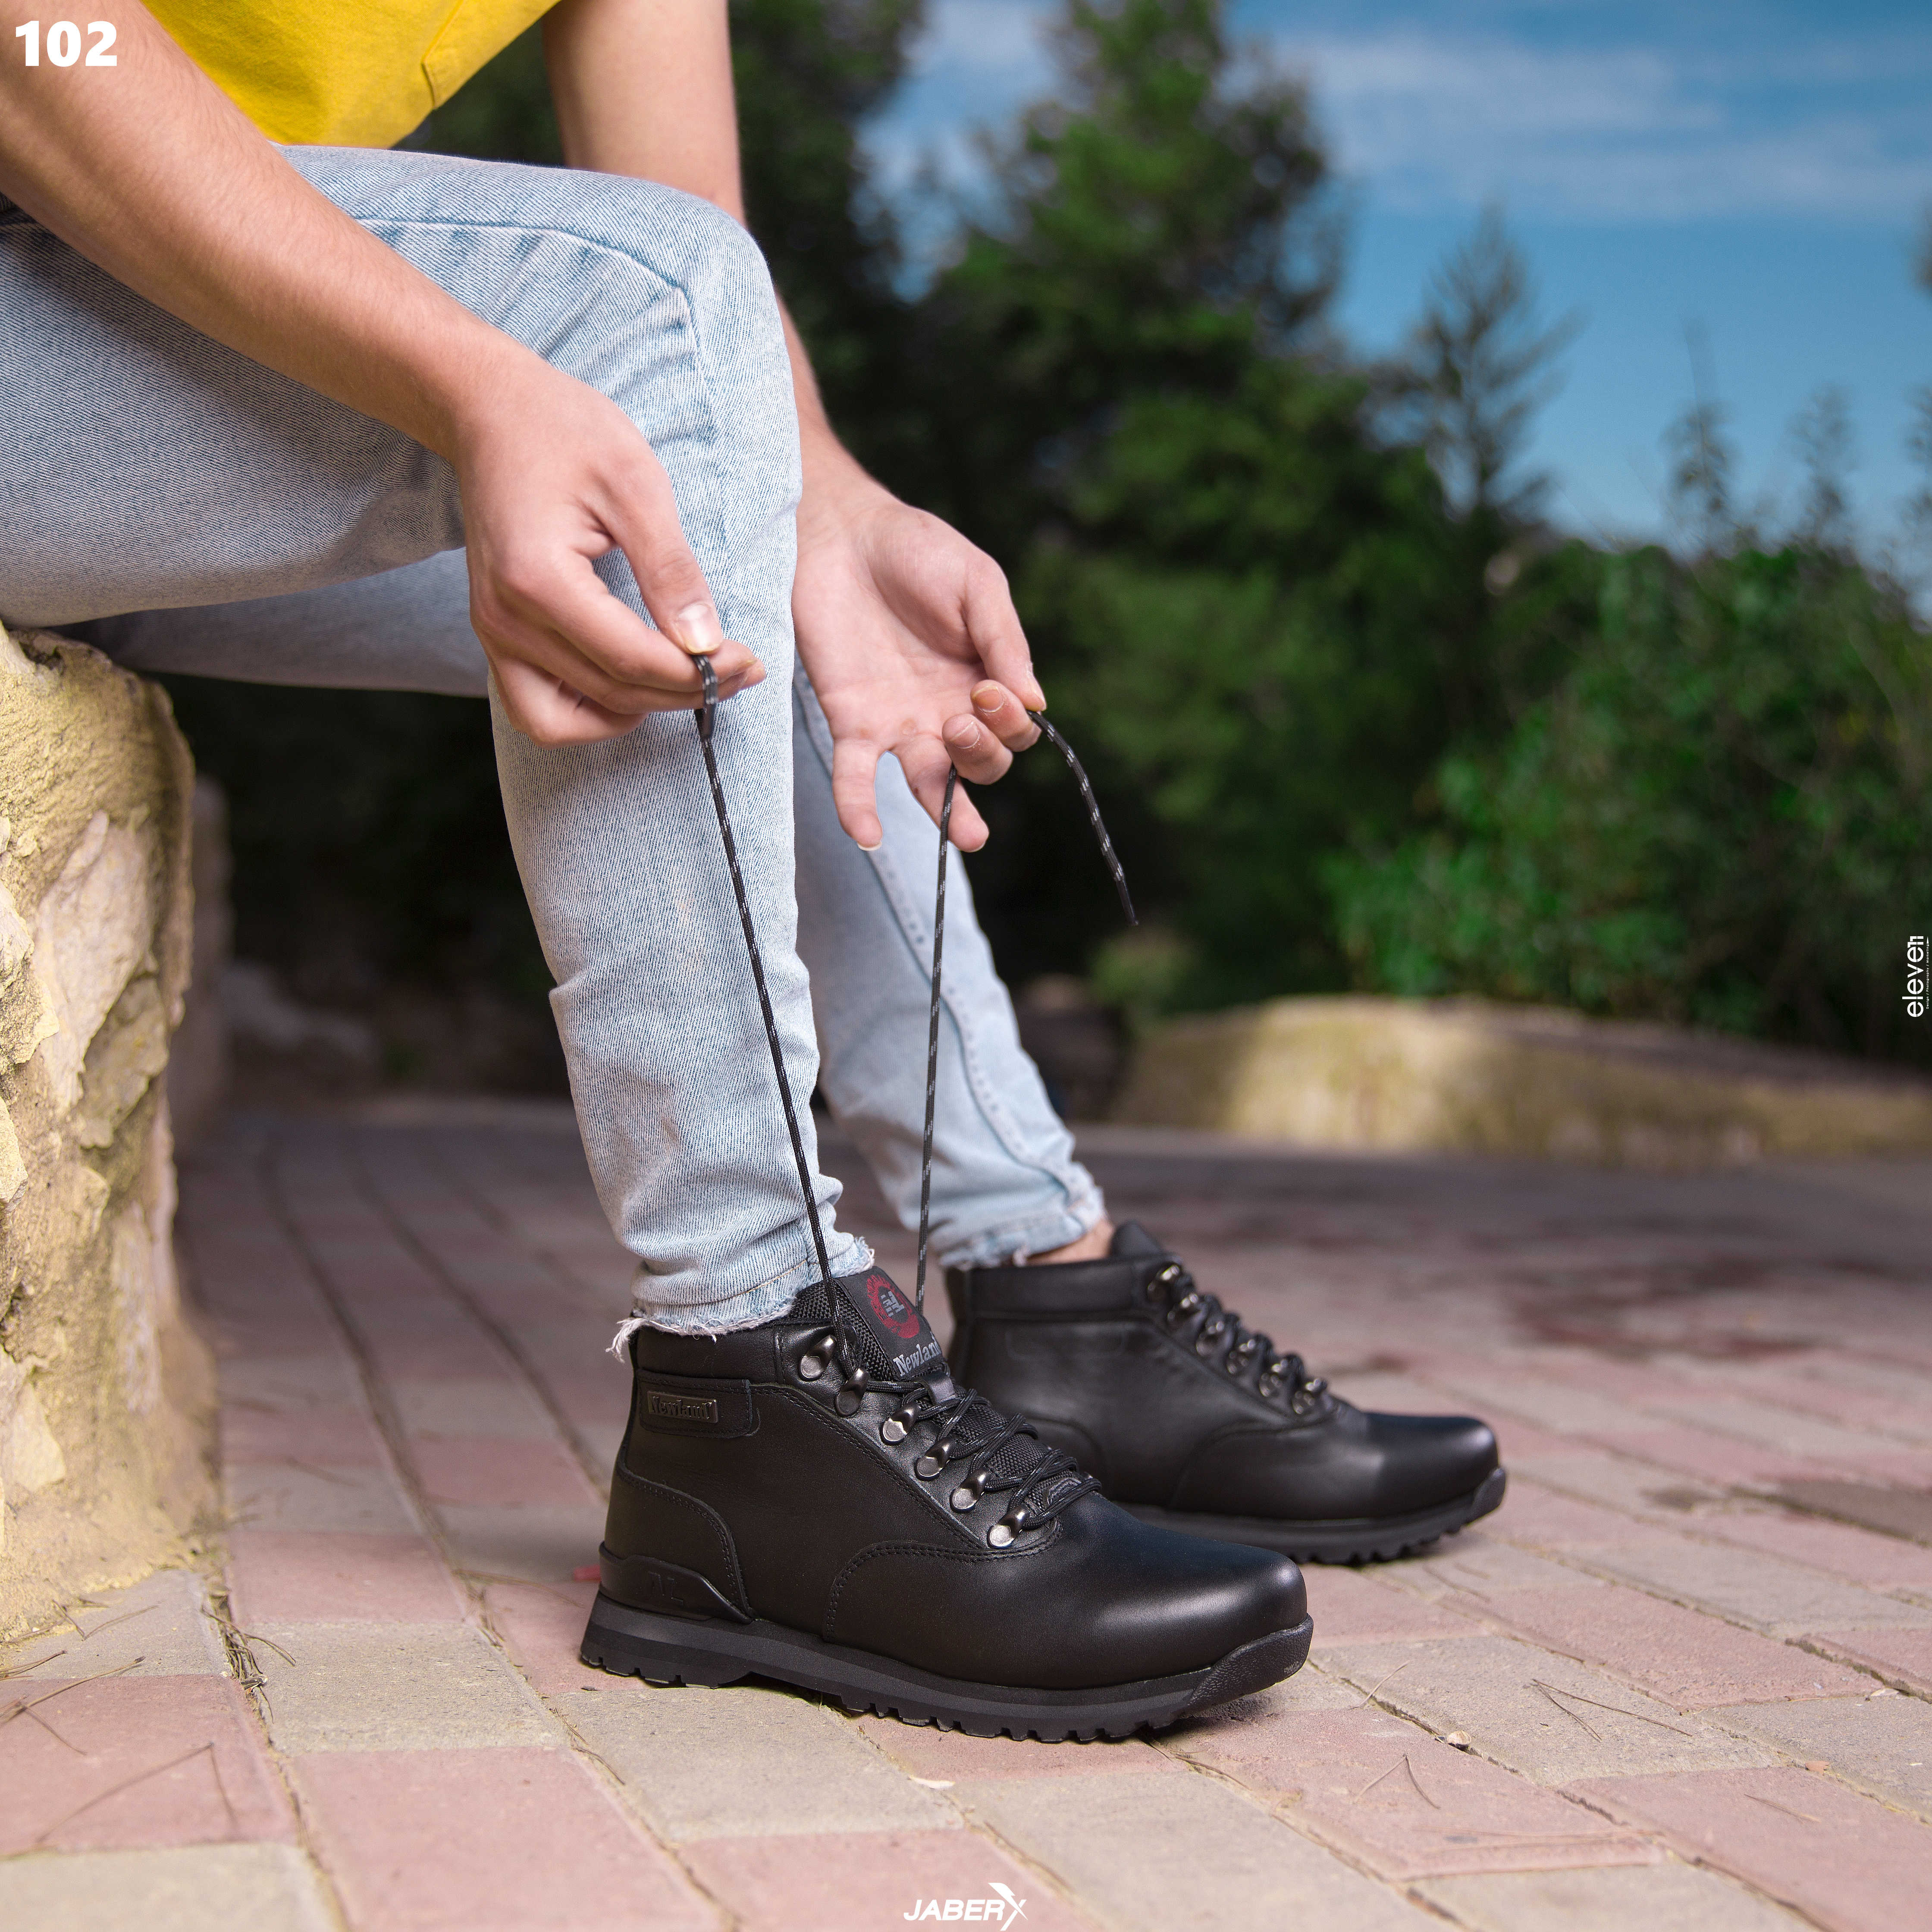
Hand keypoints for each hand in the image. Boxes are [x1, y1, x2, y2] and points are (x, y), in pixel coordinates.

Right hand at [454, 356, 764, 744]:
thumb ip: (671, 569)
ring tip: (688, 681)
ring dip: (638, 711)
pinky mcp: (493, 636)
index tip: (751, 661)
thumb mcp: (636, 484)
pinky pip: (538, 711)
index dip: (700, 673)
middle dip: (685, 692)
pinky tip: (632, 685)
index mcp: (539, 580)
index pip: (633, 661)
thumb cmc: (564, 431)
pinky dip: (588, 713)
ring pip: (570, 720)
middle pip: (612, 694)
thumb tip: (705, 644)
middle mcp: (505, 620)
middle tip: (740, 671)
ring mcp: (492, 634)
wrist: (491, 411)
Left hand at [793, 463, 1043, 850]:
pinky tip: (865, 835)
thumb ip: (1005, 641)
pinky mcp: (851, 722)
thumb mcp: (977, 585)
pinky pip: (856, 775)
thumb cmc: (918, 551)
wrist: (842, 534)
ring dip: (948, 812)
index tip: (986, 686)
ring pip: (931, 785)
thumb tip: (1037, 704)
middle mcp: (947, 712)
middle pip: (982, 765)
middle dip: (982, 755)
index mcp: (986, 680)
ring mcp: (900, 723)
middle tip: (960, 721)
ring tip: (964, 834)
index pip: (1016, 730)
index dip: (1009, 721)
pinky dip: (858, 806)